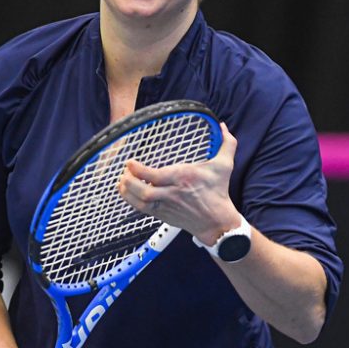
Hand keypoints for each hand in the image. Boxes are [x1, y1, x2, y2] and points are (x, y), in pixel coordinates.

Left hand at [118, 122, 240, 245]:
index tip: (130, 162)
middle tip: (124, 172)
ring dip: (127, 191)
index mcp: (184, 178)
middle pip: (145, 192)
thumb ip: (227, 144)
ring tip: (122, 180)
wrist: (216, 222)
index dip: (139, 170)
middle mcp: (173, 193)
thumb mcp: (224, 165)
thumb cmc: (218, 191)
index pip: (156, 176)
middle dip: (130, 182)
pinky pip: (142, 209)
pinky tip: (126, 191)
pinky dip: (131, 200)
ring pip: (141, 202)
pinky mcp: (162, 214)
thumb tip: (223, 125)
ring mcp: (166, 206)